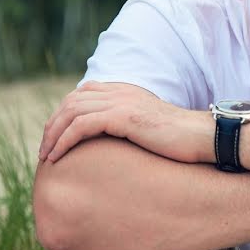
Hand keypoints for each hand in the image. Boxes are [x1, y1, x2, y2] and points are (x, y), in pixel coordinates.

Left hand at [39, 82, 213, 163]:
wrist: (203, 137)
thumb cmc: (183, 140)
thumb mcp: (152, 129)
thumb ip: (133, 126)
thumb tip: (120, 144)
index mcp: (127, 92)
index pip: (83, 94)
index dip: (64, 114)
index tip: (57, 138)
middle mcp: (121, 92)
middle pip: (71, 102)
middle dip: (53, 126)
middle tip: (46, 150)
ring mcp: (122, 102)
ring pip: (70, 112)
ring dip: (52, 135)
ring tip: (47, 157)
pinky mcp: (123, 116)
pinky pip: (80, 126)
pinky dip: (63, 141)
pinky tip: (57, 157)